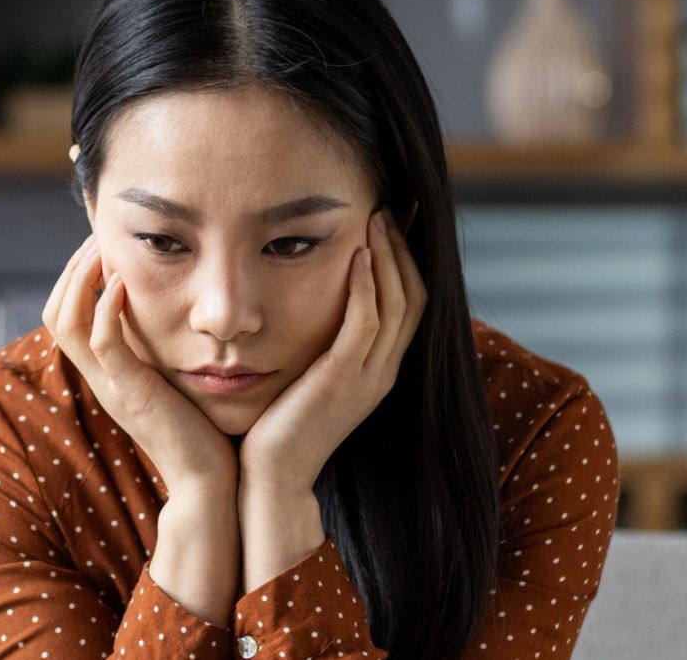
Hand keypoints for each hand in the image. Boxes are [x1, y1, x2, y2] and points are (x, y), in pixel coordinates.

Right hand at [42, 233, 238, 495]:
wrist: (209, 482)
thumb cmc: (204, 431)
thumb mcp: (175, 381)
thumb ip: (167, 351)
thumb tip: (180, 316)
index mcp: (109, 374)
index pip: (67, 316)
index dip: (76, 278)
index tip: (103, 246)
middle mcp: (100, 378)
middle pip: (55, 313)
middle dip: (73, 268)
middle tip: (98, 236)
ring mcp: (110, 386)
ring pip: (65, 322)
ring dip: (81, 278)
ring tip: (104, 249)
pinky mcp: (131, 393)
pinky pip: (102, 344)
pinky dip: (104, 308)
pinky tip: (123, 283)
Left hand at [238, 206, 426, 492]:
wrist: (273, 480)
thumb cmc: (280, 429)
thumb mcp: (311, 379)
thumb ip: (323, 346)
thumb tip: (312, 307)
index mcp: (379, 371)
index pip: (409, 304)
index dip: (405, 260)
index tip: (390, 222)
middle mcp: (384, 372)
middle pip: (414, 296)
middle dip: (403, 247)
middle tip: (388, 206)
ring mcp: (368, 377)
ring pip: (396, 303)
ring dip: (388, 256)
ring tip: (374, 217)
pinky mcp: (343, 380)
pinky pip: (366, 323)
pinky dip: (366, 286)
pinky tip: (357, 255)